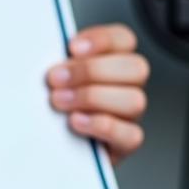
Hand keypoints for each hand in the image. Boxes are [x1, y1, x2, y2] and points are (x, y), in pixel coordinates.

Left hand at [46, 23, 149, 163]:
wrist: (53, 148)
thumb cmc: (55, 108)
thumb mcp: (56, 79)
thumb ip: (60, 64)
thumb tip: (52, 59)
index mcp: (114, 63)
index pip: (124, 40)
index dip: (102, 40)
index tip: (72, 47)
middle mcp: (128, 87)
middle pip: (136, 68)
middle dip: (92, 70)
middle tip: (57, 78)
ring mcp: (130, 116)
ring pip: (135, 100)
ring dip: (92, 97)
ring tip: (60, 101)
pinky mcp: (125, 144)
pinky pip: (131, 135)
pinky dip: (101, 125)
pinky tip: (76, 121)